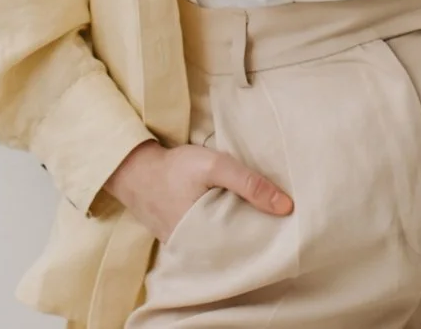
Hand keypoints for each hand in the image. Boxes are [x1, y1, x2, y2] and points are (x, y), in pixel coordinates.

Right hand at [103, 141, 293, 241]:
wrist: (134, 170)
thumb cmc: (175, 168)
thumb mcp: (215, 167)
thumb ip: (249, 184)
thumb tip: (286, 206)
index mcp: (206, 241)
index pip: (247, 250)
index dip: (267, 241)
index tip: (287, 231)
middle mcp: (196, 253)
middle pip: (236, 251)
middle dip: (255, 240)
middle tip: (278, 227)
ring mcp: (185, 249)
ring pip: (222, 248)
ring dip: (239, 236)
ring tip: (261, 223)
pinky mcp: (179, 241)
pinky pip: (207, 242)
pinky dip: (222, 233)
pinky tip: (234, 220)